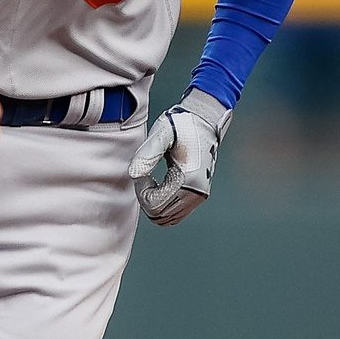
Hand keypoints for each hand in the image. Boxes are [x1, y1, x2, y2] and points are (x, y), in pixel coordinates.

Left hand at [128, 89, 230, 224]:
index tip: (143, 173)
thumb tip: (134, 175)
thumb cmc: (181, 124)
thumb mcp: (161, 135)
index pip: (154, 206)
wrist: (204, 120)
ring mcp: (199, 196)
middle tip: (146, 176)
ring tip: (153, 180)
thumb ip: (146, 155)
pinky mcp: (199, 195)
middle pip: (159, 216)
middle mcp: (196, 193)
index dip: (142, 191)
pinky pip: (175, 214)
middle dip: (146, 199)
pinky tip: (161, 185)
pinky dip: (163, 204)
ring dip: (154, 203)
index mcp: (188, 180)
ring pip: (167, 218)